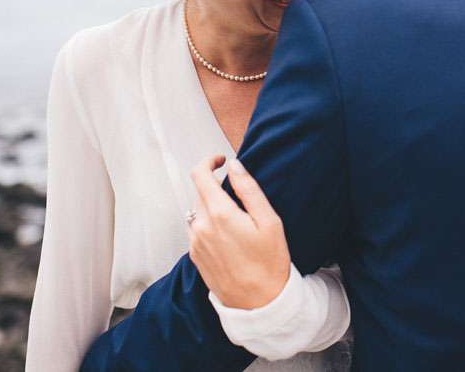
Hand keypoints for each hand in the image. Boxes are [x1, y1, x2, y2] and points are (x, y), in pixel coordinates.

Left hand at [188, 155, 290, 309]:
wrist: (259, 303)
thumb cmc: (270, 262)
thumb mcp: (269, 220)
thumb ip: (249, 189)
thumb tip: (234, 165)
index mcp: (219, 213)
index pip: (199, 175)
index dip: (209, 162)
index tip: (221, 161)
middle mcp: (201, 226)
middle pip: (200, 193)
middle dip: (216, 187)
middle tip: (239, 197)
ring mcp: (195, 243)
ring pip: (197, 211)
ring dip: (212, 207)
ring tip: (236, 220)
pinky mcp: (195, 256)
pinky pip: (197, 230)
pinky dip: (209, 225)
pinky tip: (229, 238)